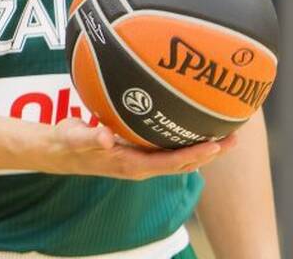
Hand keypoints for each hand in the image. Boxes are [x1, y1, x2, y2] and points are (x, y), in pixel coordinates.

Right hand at [35, 118, 236, 179]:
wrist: (59, 150)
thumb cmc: (67, 141)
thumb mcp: (74, 137)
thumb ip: (89, 137)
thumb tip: (104, 137)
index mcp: (130, 164)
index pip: (169, 163)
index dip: (194, 155)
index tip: (215, 145)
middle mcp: (141, 166)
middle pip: (182, 163)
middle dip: (209, 153)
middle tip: (234, 137)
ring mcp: (142, 161)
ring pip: (179, 158)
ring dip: (204, 149)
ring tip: (227, 133)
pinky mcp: (140, 153)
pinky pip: (170, 151)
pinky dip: (187, 141)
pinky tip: (198, 126)